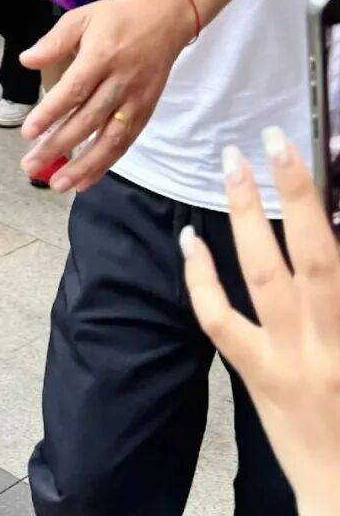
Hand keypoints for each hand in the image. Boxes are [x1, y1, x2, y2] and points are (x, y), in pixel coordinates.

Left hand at [18, 0, 193, 190]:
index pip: (74, 90)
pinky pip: (125, 143)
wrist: (165, 19)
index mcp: (102, 56)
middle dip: (58, 147)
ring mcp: (136, 99)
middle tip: (31, 166)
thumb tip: (26, 60)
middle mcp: (121, 81)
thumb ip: (53, 41)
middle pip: (88, 120)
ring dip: (83, 166)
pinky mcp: (146, 111)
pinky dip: (105, 164)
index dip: (51, 114)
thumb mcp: (82, 18)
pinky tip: (84, 180)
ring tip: (56, 184)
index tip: (28, 133)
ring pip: (109, 140)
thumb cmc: (117, 18)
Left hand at [183, 132, 339, 515]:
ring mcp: (293, 358)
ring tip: (232, 164)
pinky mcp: (259, 377)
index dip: (324, 201)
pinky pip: (222, 322)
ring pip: (265, 276)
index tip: (321, 148)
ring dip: (246, 214)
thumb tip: (330, 233)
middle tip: (273, 138)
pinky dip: (202, 278)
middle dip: (295, 191)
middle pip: (318, 253)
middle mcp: (333, 338)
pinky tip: (189, 240)